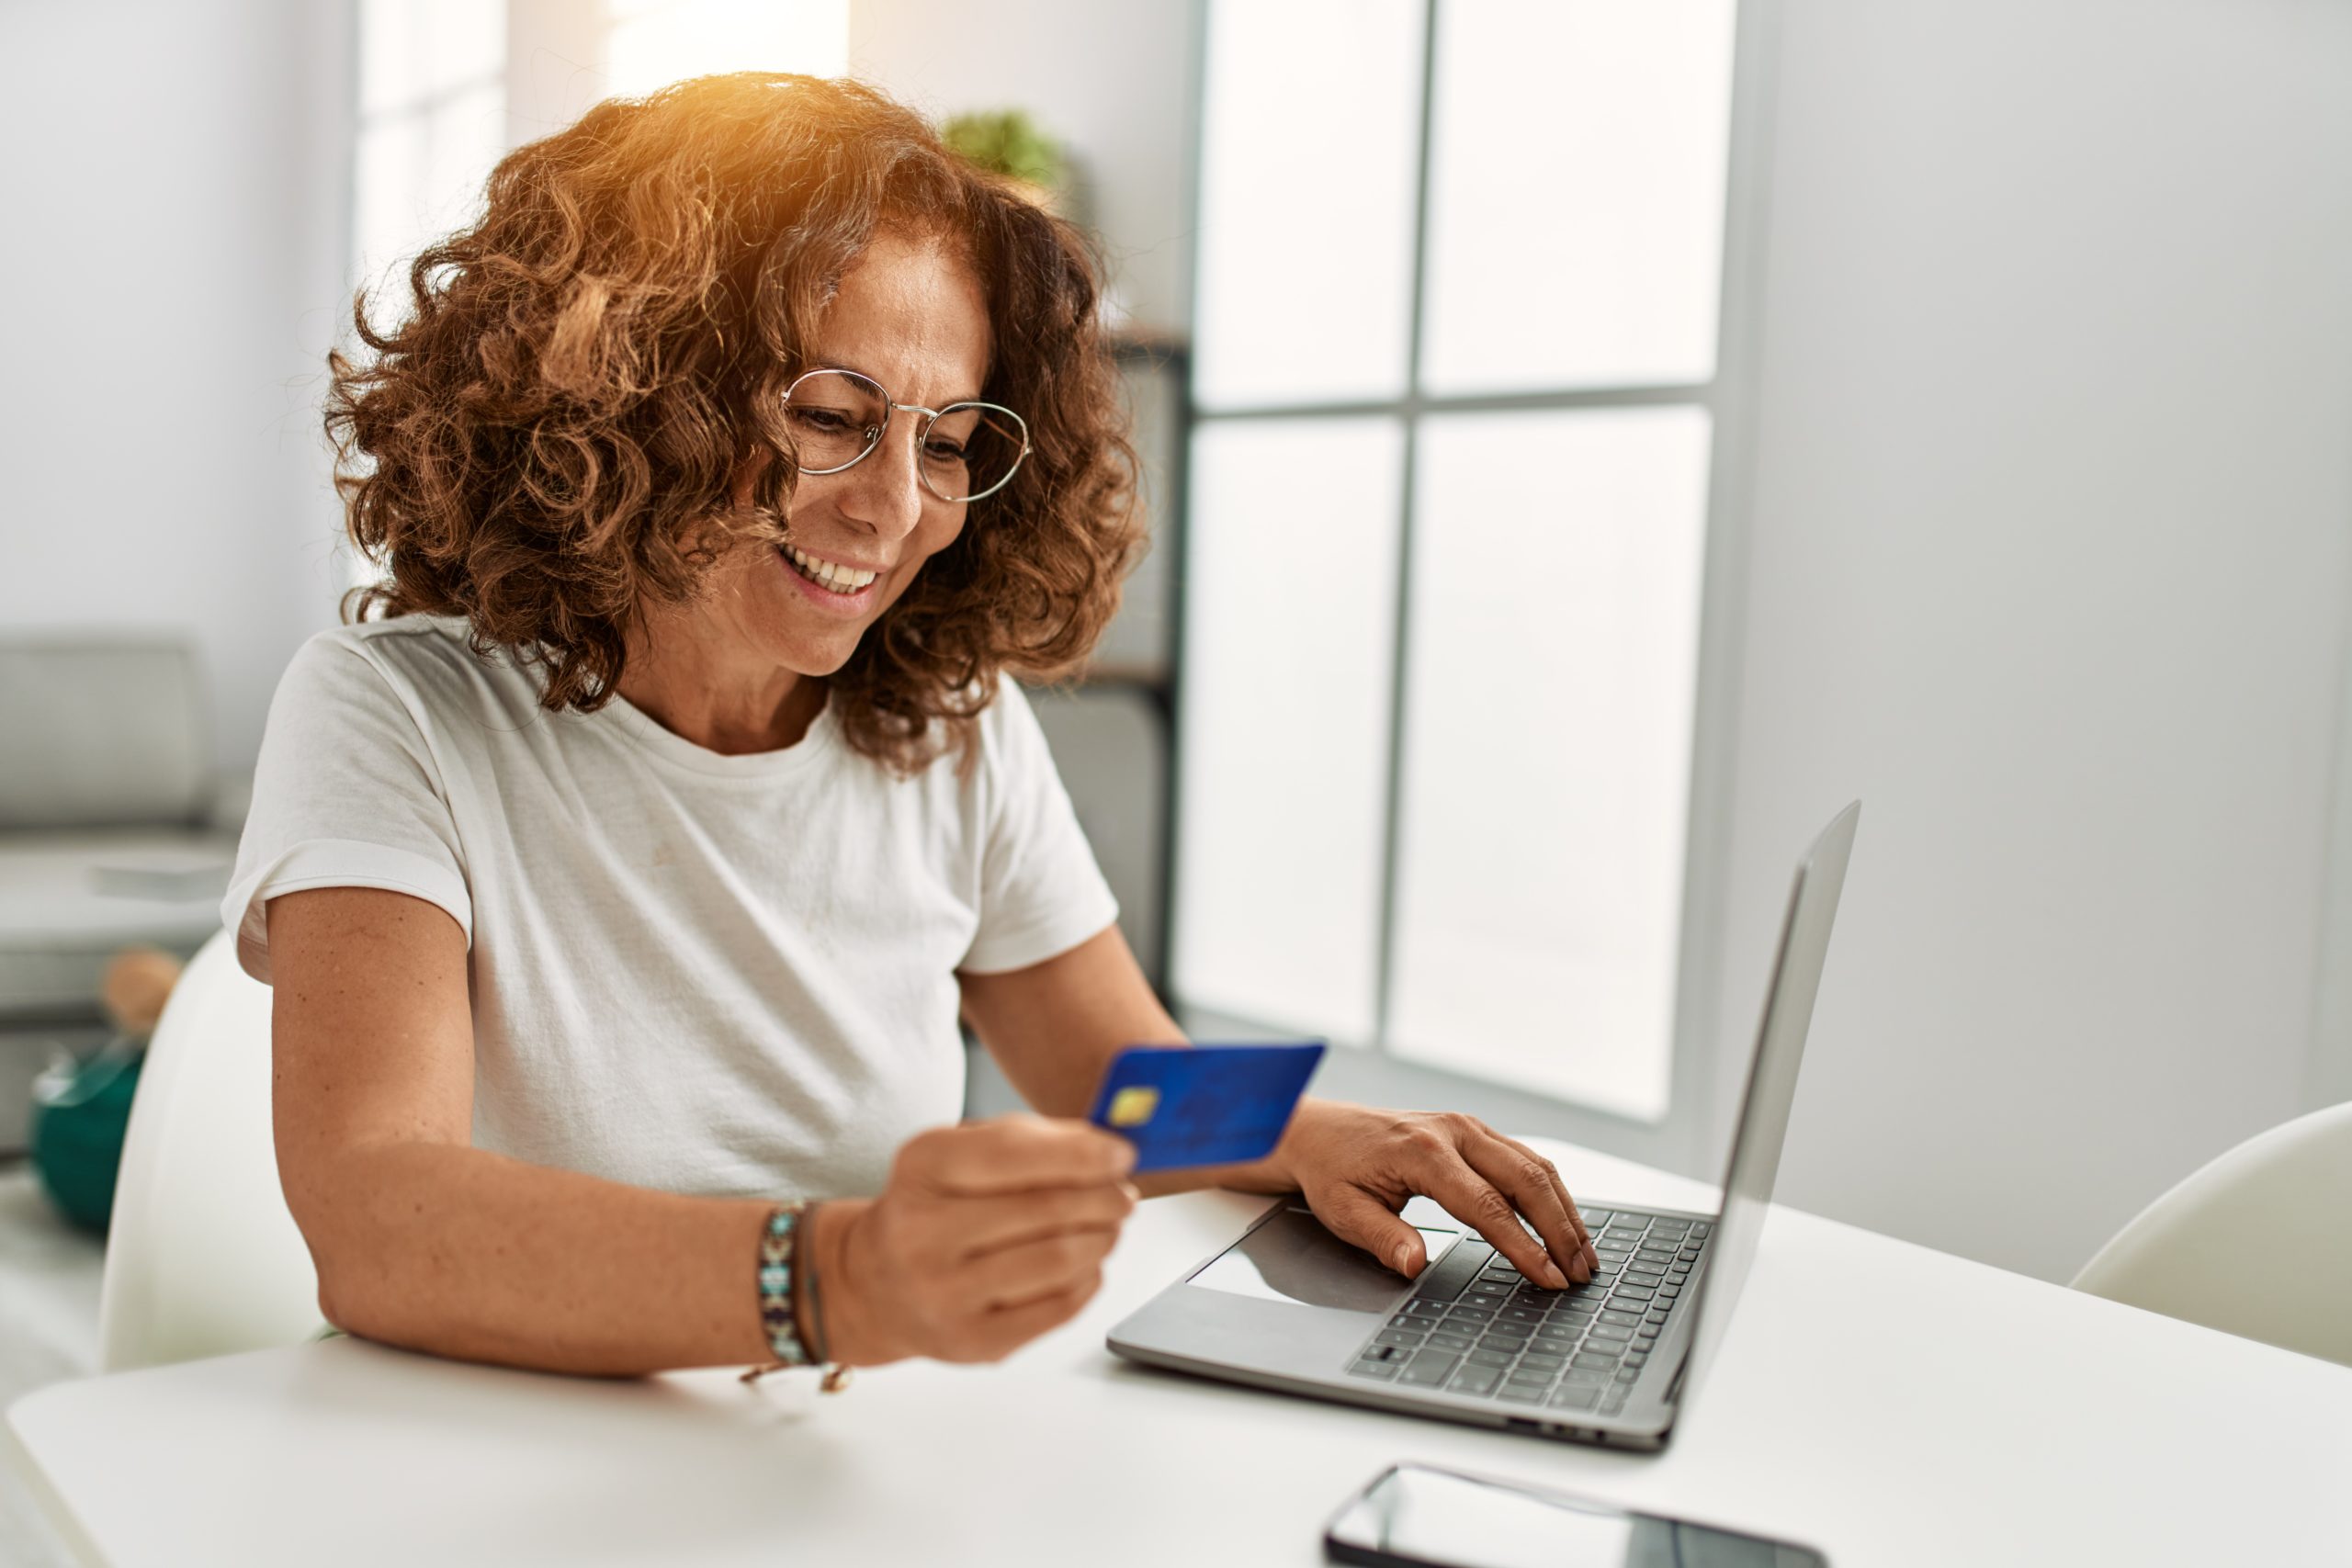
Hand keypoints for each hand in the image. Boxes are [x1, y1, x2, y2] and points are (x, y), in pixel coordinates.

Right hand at [811, 1114, 1139, 1365]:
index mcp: (922, 1168)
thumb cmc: (934, 1209)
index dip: (1081, 1153)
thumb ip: (1031, 1141)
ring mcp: (944, 1295)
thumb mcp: (961, 1153)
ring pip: (1058, 1261)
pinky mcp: (973, 1343)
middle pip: (1046, 1210)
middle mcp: (921, 1233)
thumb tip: (1107, 1149)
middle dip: (1102, 1198)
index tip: (1121, 1153)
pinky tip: (1085, 1265)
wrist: (876, 1285)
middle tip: (1122, 1194)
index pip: (1012, 1154)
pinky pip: (1058, 1308)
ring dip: (1101, 1238)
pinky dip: (1088, 1280)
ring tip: (1108, 1227)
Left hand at [1270, 1103, 1598, 1288]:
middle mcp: (1454, 1132)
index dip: (1524, 1246)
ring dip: (1564, 1210)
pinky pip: (1524, 1159)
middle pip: (1526, 1180)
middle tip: (1581, 1272)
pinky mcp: (1474, 1132)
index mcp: (1423, 1151)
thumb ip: (1383, 1238)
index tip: (1549, 1277)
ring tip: (1584, 1254)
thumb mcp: (1344, 1211)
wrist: (1319, 1130)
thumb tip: (1416, 1265)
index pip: (1487, 1206)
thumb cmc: (1332, 1171)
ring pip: (1534, 1166)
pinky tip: (1564, 1220)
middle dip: (1560, 1230)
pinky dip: (1550, 1191)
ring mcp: (1468, 1128)